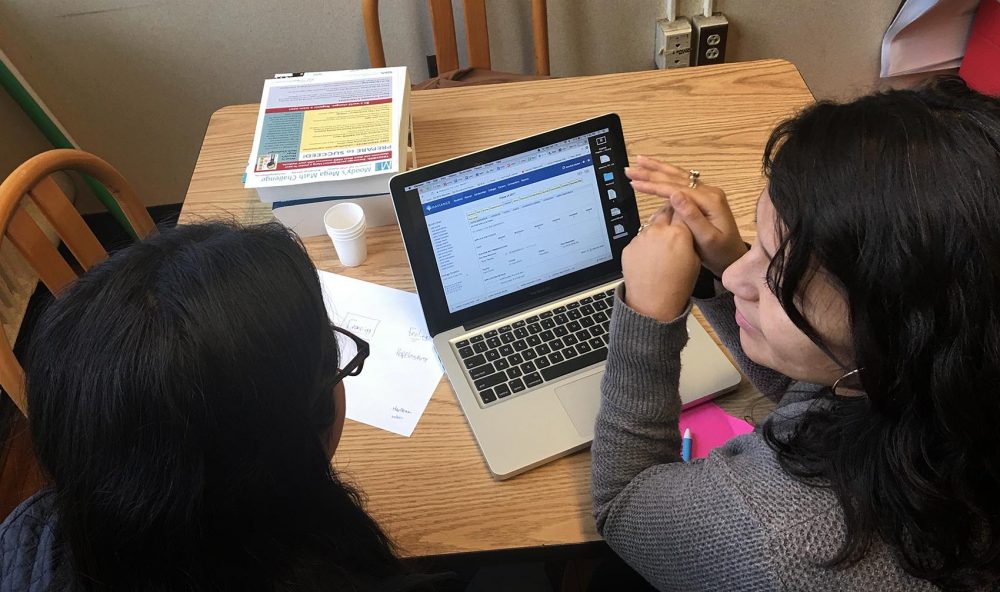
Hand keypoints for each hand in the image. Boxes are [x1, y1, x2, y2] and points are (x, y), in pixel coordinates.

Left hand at [621, 205, 699, 322]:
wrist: (652, 304)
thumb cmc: (676, 286)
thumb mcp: (695, 261)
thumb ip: (690, 239)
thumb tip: (686, 228)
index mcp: (679, 233)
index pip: (682, 208)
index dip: (684, 209)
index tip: (685, 211)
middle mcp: (658, 231)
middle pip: (665, 211)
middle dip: (670, 214)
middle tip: (674, 225)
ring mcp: (641, 238)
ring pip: (651, 224)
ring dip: (656, 229)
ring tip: (661, 247)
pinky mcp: (629, 247)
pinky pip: (639, 239)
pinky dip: (644, 243)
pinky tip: (649, 258)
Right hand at [626, 155, 747, 277]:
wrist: (733, 258)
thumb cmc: (720, 252)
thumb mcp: (707, 238)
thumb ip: (692, 216)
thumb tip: (675, 195)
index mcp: (710, 201)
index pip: (676, 189)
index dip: (654, 186)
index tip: (635, 184)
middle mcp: (710, 192)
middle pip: (676, 177)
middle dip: (651, 172)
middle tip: (630, 169)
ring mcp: (707, 193)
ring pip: (678, 176)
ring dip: (657, 169)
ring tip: (639, 161)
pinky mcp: (703, 198)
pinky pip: (682, 182)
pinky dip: (666, 176)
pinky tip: (656, 171)